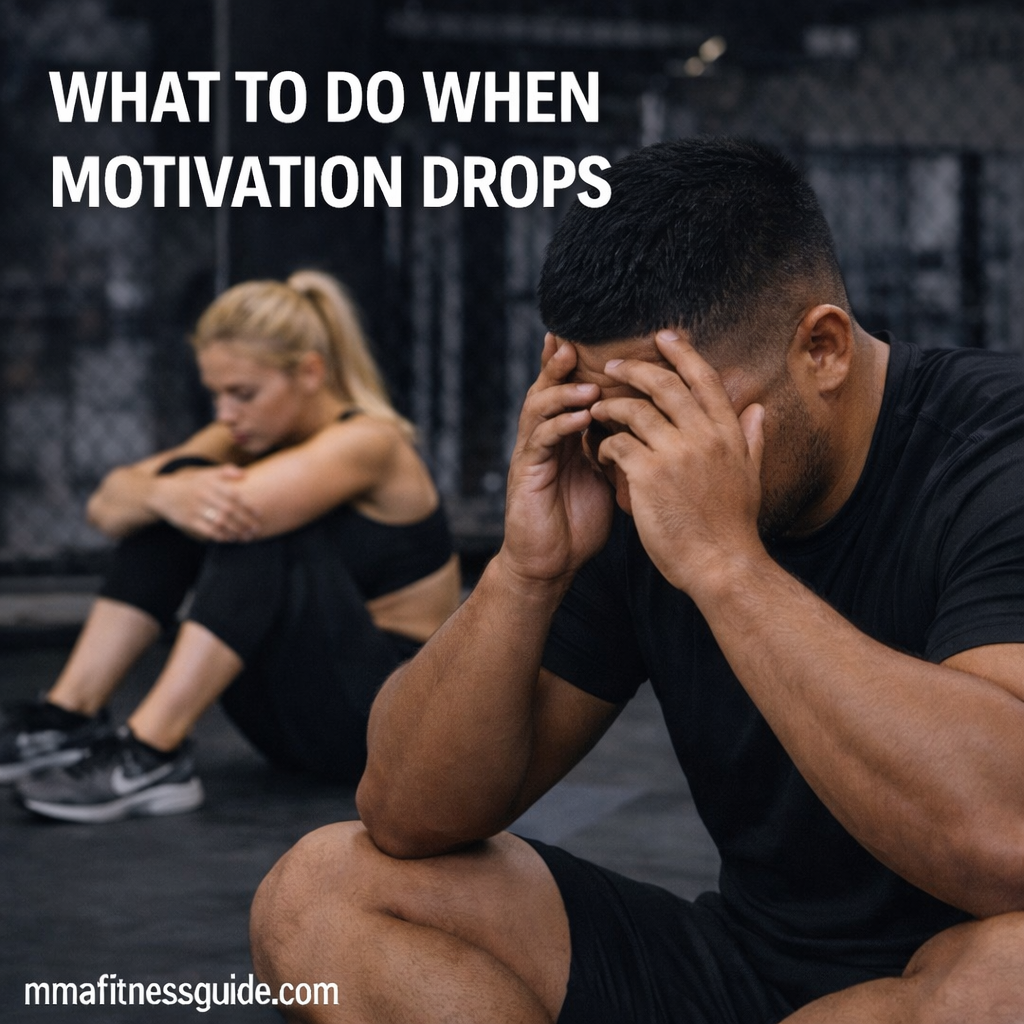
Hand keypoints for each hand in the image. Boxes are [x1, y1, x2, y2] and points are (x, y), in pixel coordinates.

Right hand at [150, 465, 260, 541]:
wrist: (161, 493)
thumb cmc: (188, 484)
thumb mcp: (204, 473)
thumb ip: (224, 471)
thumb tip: (245, 473)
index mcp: (209, 483)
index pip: (233, 494)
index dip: (248, 505)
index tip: (259, 514)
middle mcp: (203, 495)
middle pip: (229, 510)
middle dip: (244, 522)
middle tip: (255, 529)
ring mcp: (195, 508)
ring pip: (220, 521)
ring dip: (235, 530)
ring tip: (245, 536)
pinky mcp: (188, 520)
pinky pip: (207, 530)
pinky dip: (220, 535)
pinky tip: (229, 538)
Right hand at [500, 334, 613, 584]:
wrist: (551, 563)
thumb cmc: (581, 522)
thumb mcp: (610, 477)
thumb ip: (623, 448)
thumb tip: (661, 427)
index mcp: (567, 434)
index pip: (571, 387)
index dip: (580, 362)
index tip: (603, 336)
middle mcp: (546, 436)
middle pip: (548, 386)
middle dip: (560, 362)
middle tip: (575, 340)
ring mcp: (533, 452)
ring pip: (539, 407)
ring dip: (563, 392)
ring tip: (589, 383)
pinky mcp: (527, 472)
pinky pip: (542, 441)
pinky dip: (561, 425)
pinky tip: (581, 418)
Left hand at [593, 330, 765, 595]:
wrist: (721, 566)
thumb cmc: (732, 527)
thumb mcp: (749, 477)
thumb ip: (752, 440)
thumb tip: (759, 409)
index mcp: (728, 434)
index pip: (704, 379)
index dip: (682, 353)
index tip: (664, 336)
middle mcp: (704, 437)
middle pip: (665, 385)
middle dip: (636, 369)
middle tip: (614, 366)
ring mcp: (675, 454)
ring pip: (634, 411)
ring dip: (611, 407)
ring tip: (597, 410)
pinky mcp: (648, 475)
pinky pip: (617, 444)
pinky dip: (604, 444)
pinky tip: (599, 452)